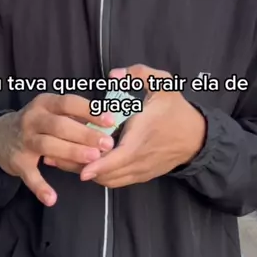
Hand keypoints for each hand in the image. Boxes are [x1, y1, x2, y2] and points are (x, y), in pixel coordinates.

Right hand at [0, 94, 114, 204]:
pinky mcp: (18, 162)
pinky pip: (30, 175)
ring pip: (48, 146)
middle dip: (85, 134)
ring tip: (92, 159)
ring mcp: (24, 141)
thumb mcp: (51, 110)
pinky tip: (52, 198)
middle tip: (107, 144)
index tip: (110, 120)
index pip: (68, 103)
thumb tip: (107, 119)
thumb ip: (75, 115)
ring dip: (70, 152)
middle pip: (60, 125)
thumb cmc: (37, 122)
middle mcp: (33, 119)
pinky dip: (40, 187)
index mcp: (45, 103)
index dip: (89, 110)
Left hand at [79, 65, 206, 187]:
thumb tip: (113, 75)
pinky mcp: (142, 175)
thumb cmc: (176, 110)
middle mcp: (140, 159)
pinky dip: (101, 176)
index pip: (118, 159)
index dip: (99, 166)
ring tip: (68, 160)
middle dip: (83, 168)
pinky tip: (87, 164)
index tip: (81, 169)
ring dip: (90, 173)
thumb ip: (139, 74)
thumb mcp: (163, 84)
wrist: (196, 137)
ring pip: (110, 181)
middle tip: (59, 157)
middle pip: (107, 174)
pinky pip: (117, 181)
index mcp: (141, 138)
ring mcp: (141, 170)